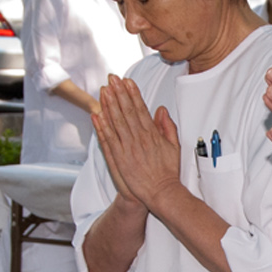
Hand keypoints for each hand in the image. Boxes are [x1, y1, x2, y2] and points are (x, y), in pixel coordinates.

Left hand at [93, 75, 181, 211]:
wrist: (161, 192)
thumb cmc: (168, 171)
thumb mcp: (174, 146)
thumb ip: (167, 126)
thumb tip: (161, 110)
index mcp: (152, 134)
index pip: (140, 108)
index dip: (132, 93)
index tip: (126, 81)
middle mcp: (138, 138)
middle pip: (126, 111)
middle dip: (118, 93)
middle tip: (112, 79)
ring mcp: (127, 148)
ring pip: (116, 121)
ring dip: (109, 104)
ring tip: (104, 90)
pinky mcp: (119, 158)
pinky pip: (108, 139)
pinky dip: (102, 126)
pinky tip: (97, 114)